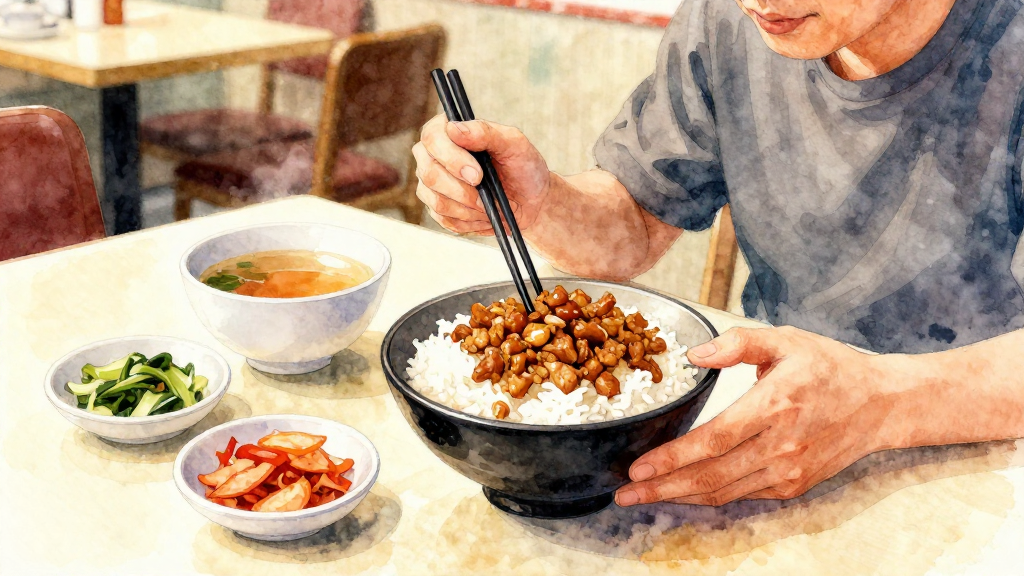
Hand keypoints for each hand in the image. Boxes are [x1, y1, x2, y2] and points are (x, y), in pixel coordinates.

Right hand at [413, 114, 551, 233]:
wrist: (531, 203)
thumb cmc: (522, 168)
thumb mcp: (514, 144)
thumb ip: (485, 132)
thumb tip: (453, 128)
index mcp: (449, 131)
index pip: (432, 138)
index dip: (451, 158)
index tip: (477, 175)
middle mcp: (433, 155)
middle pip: (428, 172)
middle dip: (461, 189)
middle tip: (485, 194)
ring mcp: (432, 183)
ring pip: (436, 199)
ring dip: (468, 207)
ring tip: (488, 204)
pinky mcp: (436, 207)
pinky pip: (442, 218)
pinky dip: (468, 220)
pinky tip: (483, 213)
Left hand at [615, 326, 891, 506]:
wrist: (881, 404)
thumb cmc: (829, 367)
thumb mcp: (786, 340)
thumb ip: (738, 343)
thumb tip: (695, 354)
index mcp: (776, 405)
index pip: (714, 440)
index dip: (673, 458)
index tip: (638, 467)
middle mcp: (782, 444)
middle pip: (712, 475)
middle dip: (663, 487)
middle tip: (626, 492)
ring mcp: (789, 470)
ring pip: (724, 492)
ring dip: (680, 497)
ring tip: (644, 496)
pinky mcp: (794, 485)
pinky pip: (742, 495)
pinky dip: (709, 496)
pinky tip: (683, 492)